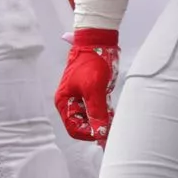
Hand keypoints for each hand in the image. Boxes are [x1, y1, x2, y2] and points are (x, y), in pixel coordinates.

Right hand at [54, 27, 118, 143]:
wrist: (97, 43)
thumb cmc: (91, 63)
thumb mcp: (94, 89)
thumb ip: (96, 112)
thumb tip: (100, 134)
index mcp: (64, 101)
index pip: (73, 128)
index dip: (88, 133)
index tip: (104, 132)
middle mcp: (69, 102)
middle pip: (82, 126)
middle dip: (96, 128)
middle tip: (112, 128)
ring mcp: (80, 99)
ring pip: (90, 120)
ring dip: (102, 122)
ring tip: (113, 119)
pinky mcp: (90, 95)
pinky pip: (97, 112)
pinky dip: (105, 115)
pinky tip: (113, 112)